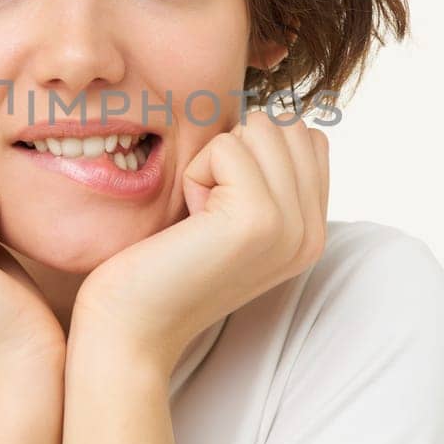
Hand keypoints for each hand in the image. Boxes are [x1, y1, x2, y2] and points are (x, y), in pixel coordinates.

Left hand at [72, 111, 329, 376]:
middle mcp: (312, 233)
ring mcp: (291, 228)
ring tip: (198, 217)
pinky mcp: (258, 219)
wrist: (131, 328)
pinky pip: (228, 145)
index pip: (306, 138)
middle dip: (233, 152)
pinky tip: (189, 221)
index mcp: (311, 232)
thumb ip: (266, 176)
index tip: (221, 204)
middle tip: (205, 212)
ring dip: (213, 161)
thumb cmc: (163, 264)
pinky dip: (197, 172)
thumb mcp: (228, 216)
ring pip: (259, 128)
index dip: (252, 152)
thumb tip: (273, 116)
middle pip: (285, 127)